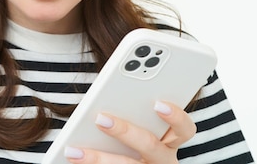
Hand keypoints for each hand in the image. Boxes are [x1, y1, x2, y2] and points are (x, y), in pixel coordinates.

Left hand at [65, 101, 195, 163]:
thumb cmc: (135, 143)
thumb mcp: (142, 128)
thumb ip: (135, 113)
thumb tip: (107, 99)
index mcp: (170, 142)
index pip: (184, 129)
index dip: (175, 116)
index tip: (158, 103)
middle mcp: (163, 161)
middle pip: (149, 145)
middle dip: (124, 131)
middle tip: (100, 119)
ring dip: (97, 158)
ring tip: (73, 150)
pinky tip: (73, 160)